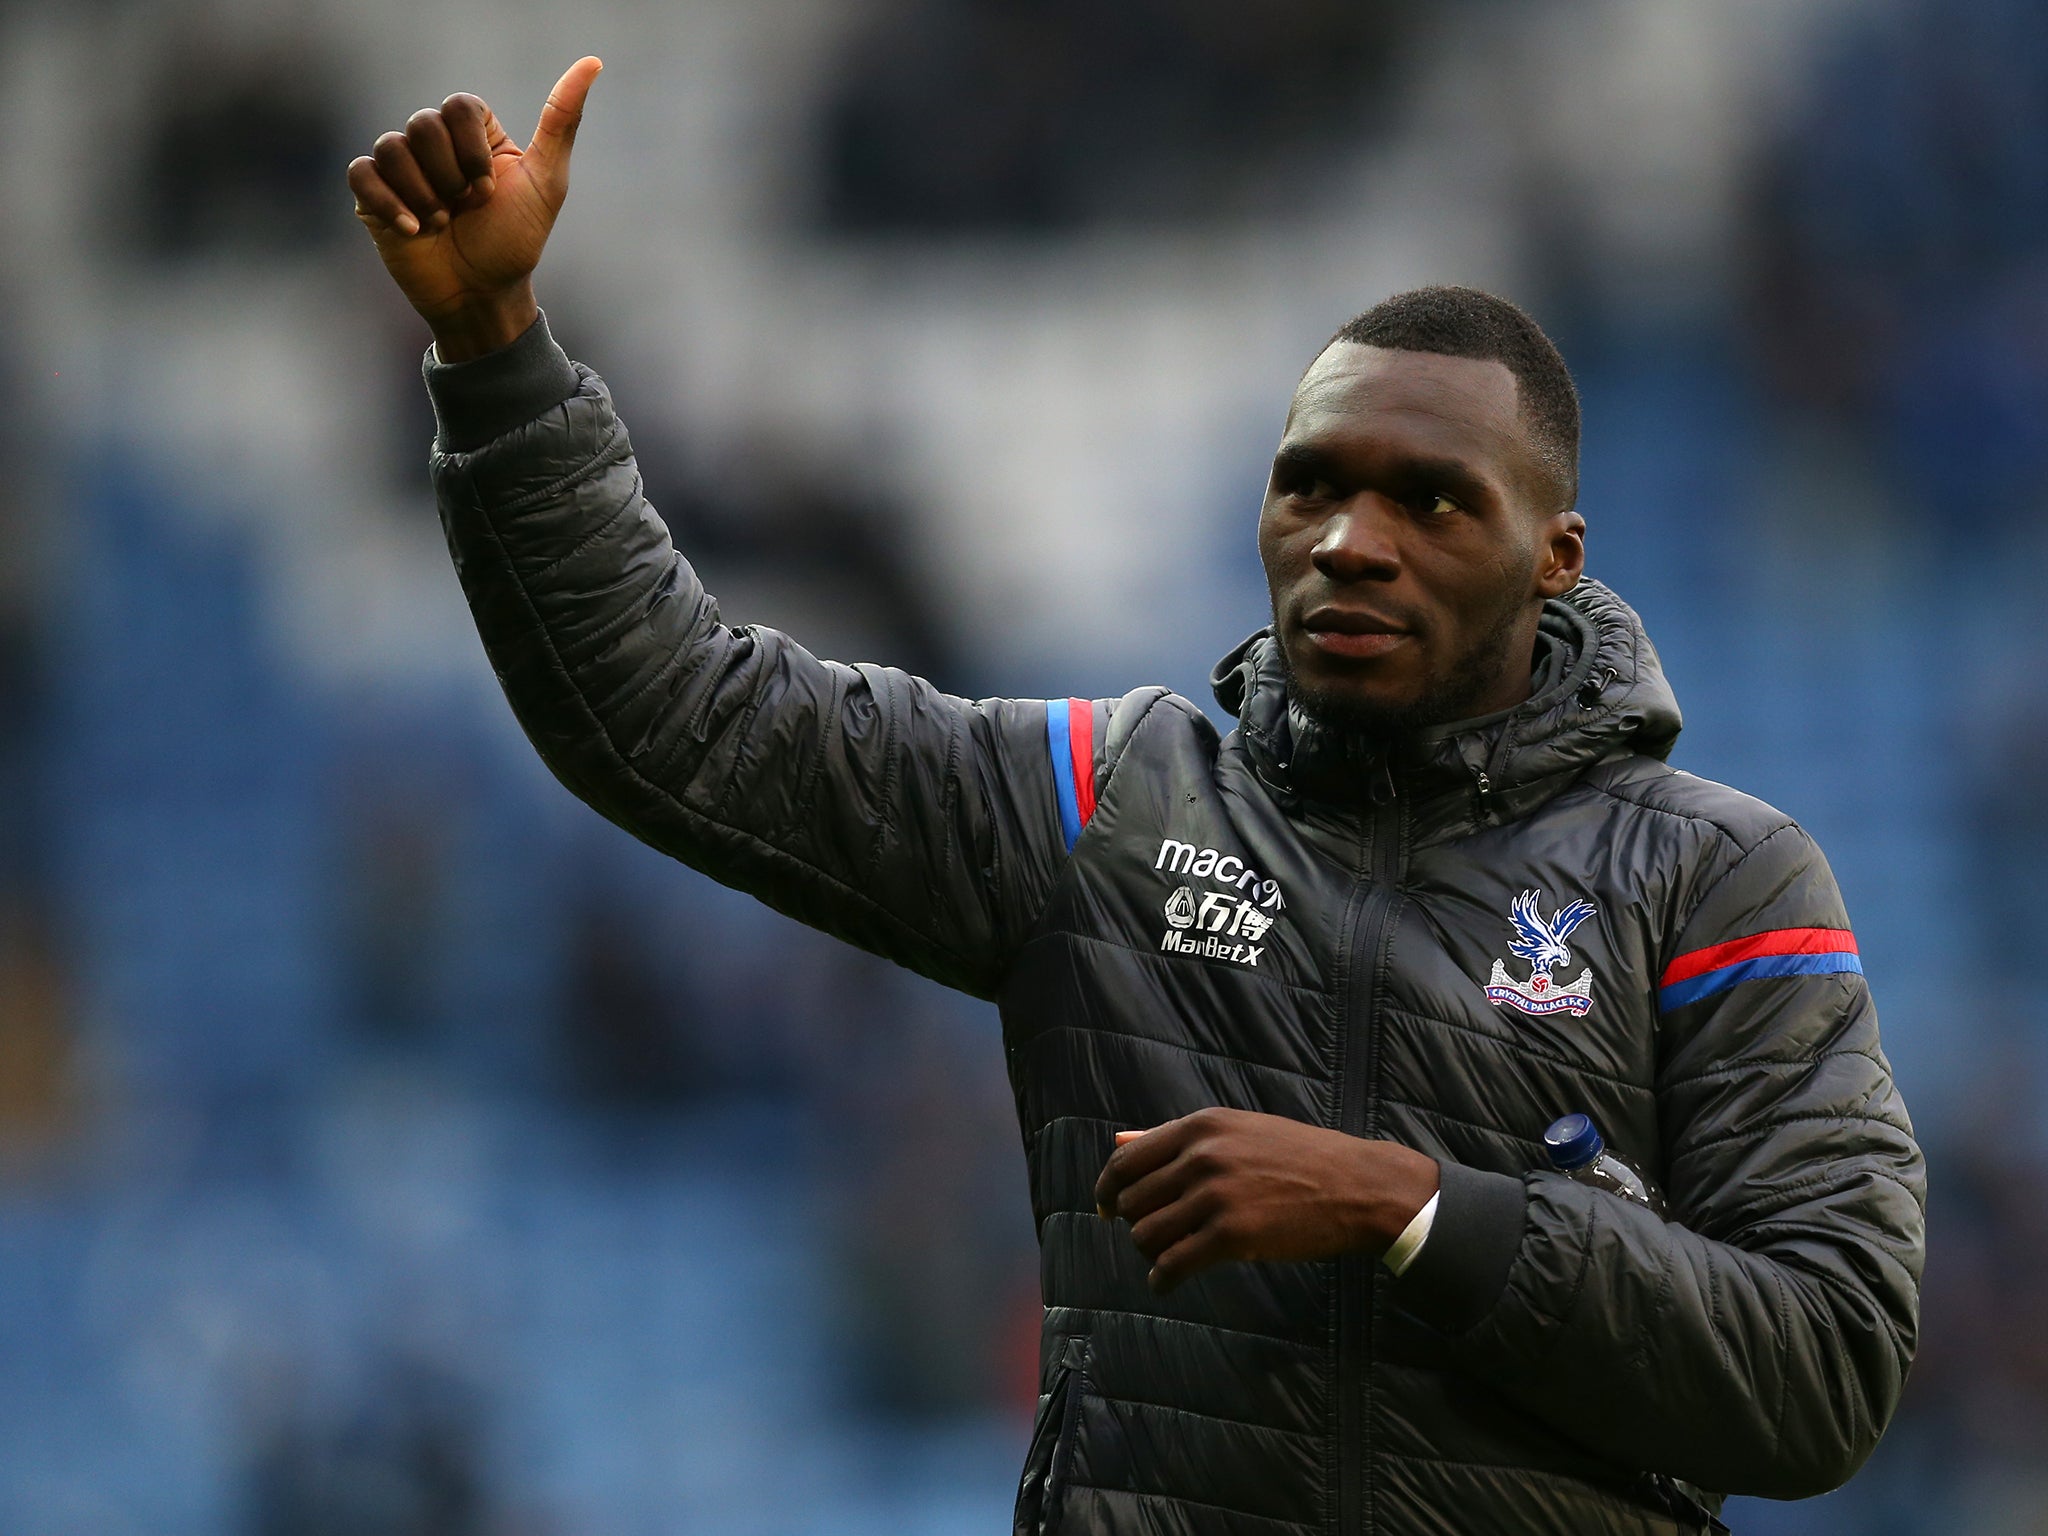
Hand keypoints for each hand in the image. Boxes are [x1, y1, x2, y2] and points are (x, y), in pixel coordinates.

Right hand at [346, 56, 603, 359]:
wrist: (482, 295)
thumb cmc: (515, 240)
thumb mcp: (547, 181)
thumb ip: (562, 120)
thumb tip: (592, 63)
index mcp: (474, 135)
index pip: (460, 105)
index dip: (473, 150)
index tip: (490, 189)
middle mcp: (435, 145)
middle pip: (422, 124)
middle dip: (450, 178)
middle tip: (467, 210)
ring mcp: (401, 169)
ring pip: (391, 148)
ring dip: (425, 196)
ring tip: (443, 225)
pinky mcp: (372, 195)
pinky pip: (361, 173)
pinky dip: (388, 202)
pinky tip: (414, 231)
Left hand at [1093, 1107, 1438, 1292]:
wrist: (1357, 1186)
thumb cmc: (1299, 1158)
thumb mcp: (1237, 1131)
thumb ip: (1176, 1138)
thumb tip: (1118, 1141)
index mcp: (1200, 1127)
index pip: (1127, 1160)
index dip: (1107, 1189)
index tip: (1104, 1208)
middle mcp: (1201, 1156)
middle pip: (1131, 1200)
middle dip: (1135, 1223)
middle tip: (1153, 1235)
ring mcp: (1215, 1196)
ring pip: (1146, 1234)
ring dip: (1150, 1251)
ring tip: (1168, 1256)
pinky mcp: (1231, 1236)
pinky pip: (1173, 1264)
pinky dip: (1162, 1279)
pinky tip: (1166, 1283)